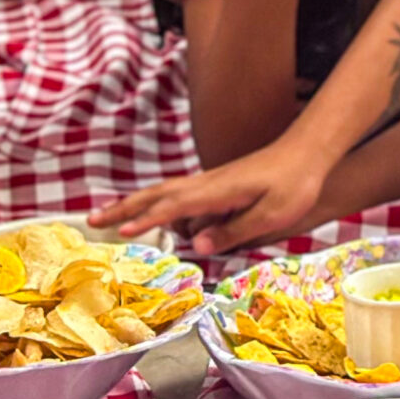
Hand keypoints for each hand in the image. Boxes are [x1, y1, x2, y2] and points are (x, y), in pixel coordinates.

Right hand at [89, 138, 325, 256]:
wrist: (308, 152)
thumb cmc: (295, 184)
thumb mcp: (272, 214)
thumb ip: (235, 230)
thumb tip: (197, 246)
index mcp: (218, 190)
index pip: (175, 205)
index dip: (148, 220)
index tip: (123, 233)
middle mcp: (207, 182)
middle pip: (157, 194)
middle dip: (124, 207)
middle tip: (92, 220)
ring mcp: (210, 181)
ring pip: (163, 191)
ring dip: (133, 203)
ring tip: (107, 216)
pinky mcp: (216, 183)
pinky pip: (176, 193)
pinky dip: (153, 200)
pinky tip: (148, 211)